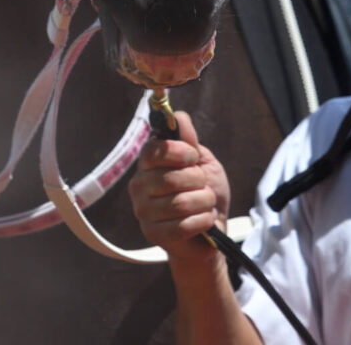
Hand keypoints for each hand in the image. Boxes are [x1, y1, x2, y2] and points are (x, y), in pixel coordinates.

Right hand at [129, 111, 229, 266]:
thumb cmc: (204, 192)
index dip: (178, 152)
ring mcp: (143, 212)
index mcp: (147, 163)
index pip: (153, 151)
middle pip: (170, 179)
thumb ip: (189, 140)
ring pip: (180, 203)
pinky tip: (205, 220)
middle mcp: (139, 186)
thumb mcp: (202, 161)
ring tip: (206, 204)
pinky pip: (182, 226)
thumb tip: (177, 116)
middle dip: (198, 181)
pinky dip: (202, 221)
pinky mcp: (153, 234)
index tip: (193, 156)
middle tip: (203, 186)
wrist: (211, 231)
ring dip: (204, 203)